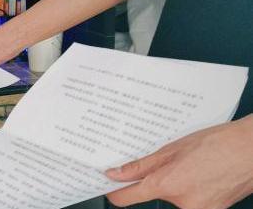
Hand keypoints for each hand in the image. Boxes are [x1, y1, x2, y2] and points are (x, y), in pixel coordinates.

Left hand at [106, 115, 252, 208]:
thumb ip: (142, 166)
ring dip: (174, 183)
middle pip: (153, 195)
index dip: (114, 191)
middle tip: (168, 161)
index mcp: (168, 184)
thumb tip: (117, 174)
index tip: (108, 184)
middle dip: (154, 180)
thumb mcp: (172, 148)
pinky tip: (200, 173)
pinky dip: (190, 188)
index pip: (127, 198)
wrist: (252, 150)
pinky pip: (191, 202)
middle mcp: (183, 203)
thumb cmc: (218, 143)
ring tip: (191, 164)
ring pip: (173, 198)